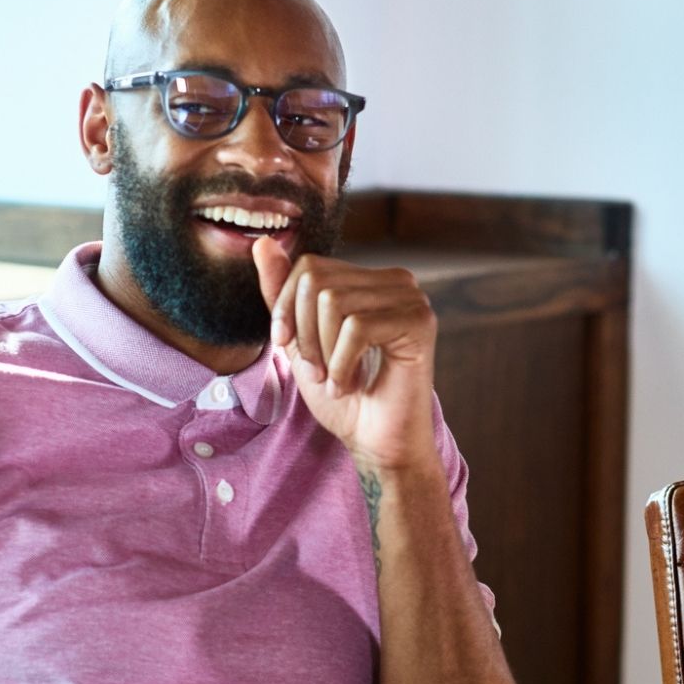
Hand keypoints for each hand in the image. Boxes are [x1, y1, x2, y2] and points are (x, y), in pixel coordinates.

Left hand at [254, 238, 438, 470]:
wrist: (376, 441)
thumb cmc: (343, 395)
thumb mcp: (299, 341)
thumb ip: (283, 294)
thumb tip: (262, 242)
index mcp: (370, 280)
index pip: (309, 266)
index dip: (286, 307)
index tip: (287, 348)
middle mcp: (396, 281)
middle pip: (317, 282)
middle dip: (305, 334)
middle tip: (317, 372)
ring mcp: (412, 298)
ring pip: (334, 303)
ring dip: (324, 353)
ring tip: (336, 380)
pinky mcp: (420, 322)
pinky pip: (357, 328)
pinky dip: (342, 364)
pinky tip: (349, 384)